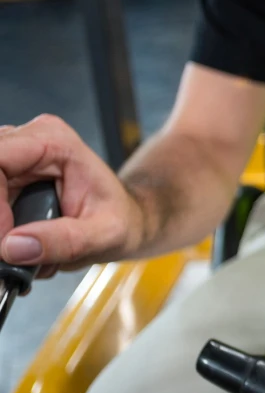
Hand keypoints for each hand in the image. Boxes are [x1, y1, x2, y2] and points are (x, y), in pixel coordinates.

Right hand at [0, 115, 144, 274]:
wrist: (125, 221)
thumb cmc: (120, 218)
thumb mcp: (103, 235)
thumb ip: (63, 241)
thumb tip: (14, 247)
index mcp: (55, 142)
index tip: (5, 239)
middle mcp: (30, 142)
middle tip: (10, 250)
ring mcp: (15, 159)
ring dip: (0, 226)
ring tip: (21, 249)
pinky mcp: (6, 179)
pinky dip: (1, 227)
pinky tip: (19, 243)